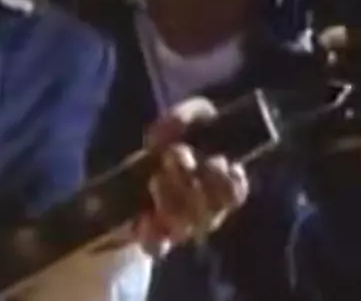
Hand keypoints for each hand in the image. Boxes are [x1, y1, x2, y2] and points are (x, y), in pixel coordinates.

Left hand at [133, 97, 248, 256]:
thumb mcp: (175, 124)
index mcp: (216, 184)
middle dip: (194, 180)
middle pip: (211, 206)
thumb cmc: (162, 149)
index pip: (235, 190)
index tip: (217, 162)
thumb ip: (189, 114)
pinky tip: (144, 219)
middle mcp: (204, 211)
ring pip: (186, 225)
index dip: (230, 180)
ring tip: (155, 179)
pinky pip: (158, 246)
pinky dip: (152, 234)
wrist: (125, 183)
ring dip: (172, 199)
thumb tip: (199, 114)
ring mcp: (181, 229)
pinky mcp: (155, 242)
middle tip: (174, 157)